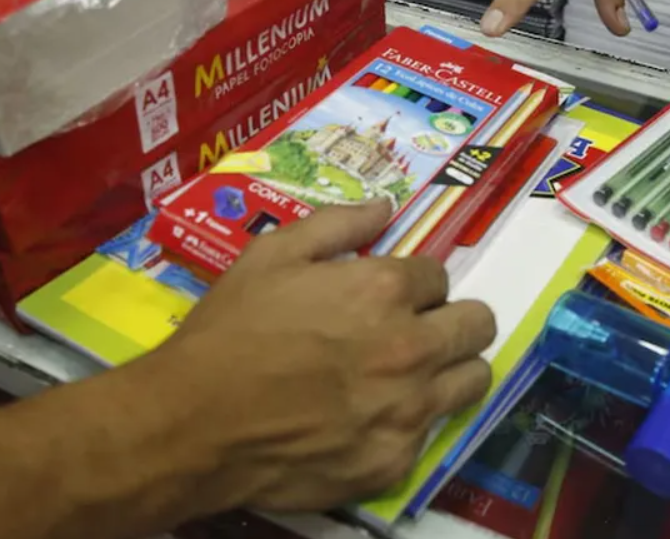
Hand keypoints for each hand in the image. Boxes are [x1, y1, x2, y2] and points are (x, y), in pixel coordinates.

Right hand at [151, 201, 495, 512]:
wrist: (192, 423)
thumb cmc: (229, 331)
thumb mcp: (272, 255)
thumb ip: (337, 225)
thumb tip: (386, 206)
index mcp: (386, 291)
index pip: (439, 277)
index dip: (413, 285)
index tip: (387, 297)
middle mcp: (411, 348)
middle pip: (477, 326)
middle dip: (452, 320)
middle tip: (417, 331)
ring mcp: (408, 411)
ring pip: (472, 380)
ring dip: (450, 370)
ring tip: (410, 376)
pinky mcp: (393, 462)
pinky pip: (429, 436)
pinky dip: (407, 425)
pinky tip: (368, 421)